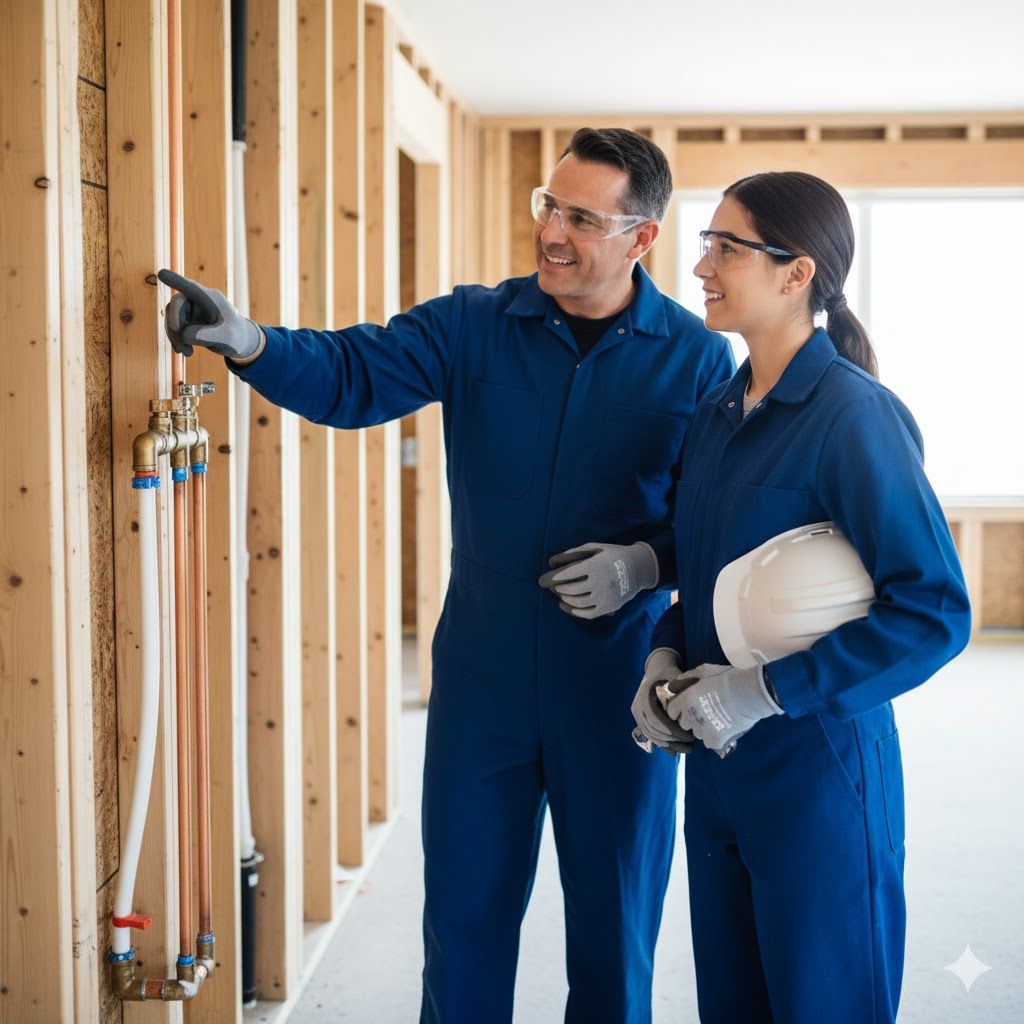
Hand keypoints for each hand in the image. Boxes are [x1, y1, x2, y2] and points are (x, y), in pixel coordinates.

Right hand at [158, 269, 263, 360]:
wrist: (240, 343)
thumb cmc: (237, 336)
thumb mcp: (227, 337)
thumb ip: (207, 335)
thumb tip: (185, 334)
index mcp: (210, 298)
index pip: (191, 287)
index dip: (175, 281)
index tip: (161, 273)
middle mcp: (198, 300)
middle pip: (176, 304)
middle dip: (174, 324)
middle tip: (181, 344)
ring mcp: (192, 310)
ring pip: (171, 317)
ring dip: (175, 336)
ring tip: (186, 352)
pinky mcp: (188, 321)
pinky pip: (174, 328)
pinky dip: (177, 340)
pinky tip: (186, 352)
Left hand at [538, 541, 657, 618]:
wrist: (638, 568)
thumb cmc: (613, 555)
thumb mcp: (596, 547)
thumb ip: (575, 552)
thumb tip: (553, 561)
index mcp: (596, 566)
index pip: (570, 573)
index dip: (556, 577)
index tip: (547, 578)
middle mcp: (600, 583)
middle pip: (572, 589)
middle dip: (559, 588)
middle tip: (554, 587)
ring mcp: (604, 597)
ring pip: (578, 603)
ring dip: (565, 599)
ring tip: (561, 594)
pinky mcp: (608, 607)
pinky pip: (588, 613)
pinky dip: (575, 612)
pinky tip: (567, 606)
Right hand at [630, 648, 695, 754]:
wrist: (656, 670)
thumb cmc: (669, 674)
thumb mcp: (675, 678)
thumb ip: (681, 690)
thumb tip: (690, 704)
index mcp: (645, 696)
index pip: (654, 717)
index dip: (669, 729)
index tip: (686, 735)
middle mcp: (638, 706)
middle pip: (652, 728)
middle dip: (671, 739)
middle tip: (689, 744)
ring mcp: (637, 713)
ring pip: (650, 734)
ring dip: (667, 744)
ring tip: (684, 748)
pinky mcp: (640, 719)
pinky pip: (649, 734)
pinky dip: (661, 742)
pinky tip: (674, 750)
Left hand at [660, 663, 782, 757]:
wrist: (748, 692)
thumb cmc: (726, 678)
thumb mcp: (704, 670)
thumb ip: (687, 677)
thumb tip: (675, 684)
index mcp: (685, 700)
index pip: (672, 711)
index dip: (679, 710)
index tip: (687, 708)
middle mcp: (690, 716)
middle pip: (684, 724)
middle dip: (691, 719)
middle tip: (705, 712)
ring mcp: (702, 730)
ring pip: (697, 734)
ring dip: (703, 729)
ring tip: (716, 720)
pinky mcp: (715, 740)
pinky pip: (710, 742)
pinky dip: (715, 738)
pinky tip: (722, 729)